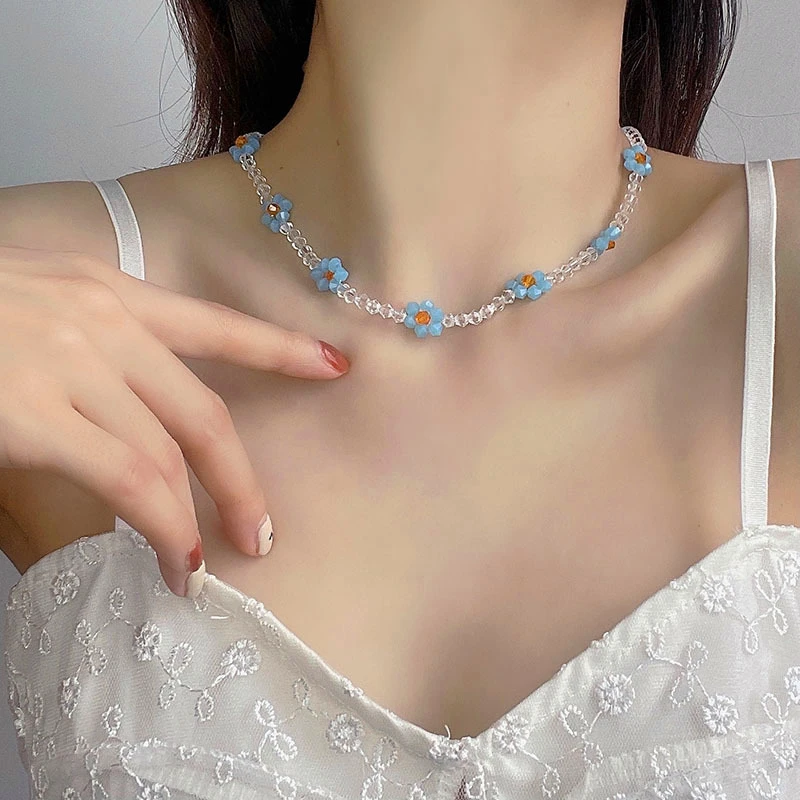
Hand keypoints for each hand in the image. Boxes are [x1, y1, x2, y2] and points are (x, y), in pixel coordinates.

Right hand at [0, 245, 349, 596]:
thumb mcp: (30, 318)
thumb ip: (88, 367)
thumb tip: (122, 430)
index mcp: (105, 294)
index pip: (215, 325)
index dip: (281, 347)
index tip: (333, 364)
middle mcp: (101, 321)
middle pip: (205, 410)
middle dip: (241, 476)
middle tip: (265, 528)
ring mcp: (71, 362)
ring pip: (170, 452)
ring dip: (200, 517)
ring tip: (207, 565)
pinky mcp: (35, 409)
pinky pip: (128, 478)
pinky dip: (161, 525)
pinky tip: (173, 560)